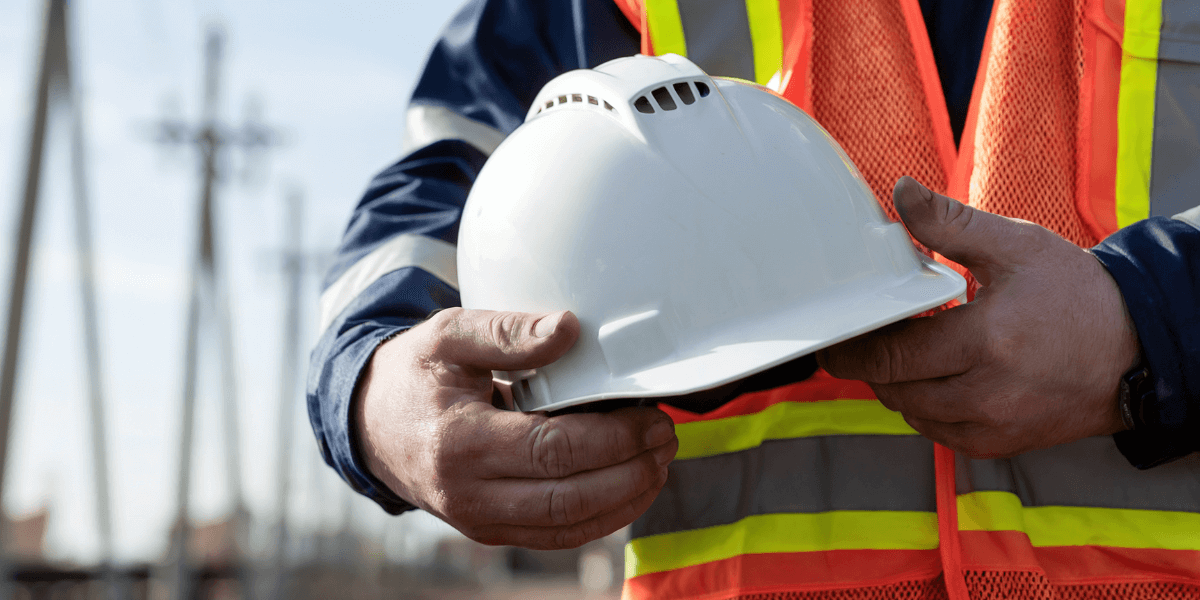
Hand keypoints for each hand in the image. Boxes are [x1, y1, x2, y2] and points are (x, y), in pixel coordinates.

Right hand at [355, 307, 676, 548]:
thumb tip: (569, 329)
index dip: (613, 438)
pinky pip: (557, 535)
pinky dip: (602, 515)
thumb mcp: (449, 334)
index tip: (649, 415)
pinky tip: (630, 485)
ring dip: (625, 498)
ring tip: (658, 461)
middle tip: (666, 438)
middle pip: (569, 498)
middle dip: (631, 472)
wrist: (370, 423)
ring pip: (569, 527)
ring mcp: (479, 520)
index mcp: (459, 442)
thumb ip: (508, 331)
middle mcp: (468, 494)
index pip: (553, 451)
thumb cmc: (415, 374)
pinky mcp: (491, 530)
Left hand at [817, 177, 1139, 458]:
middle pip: (894, 387)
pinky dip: (926, 407)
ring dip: (898, 385)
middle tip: (871, 335)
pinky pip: (939, 432)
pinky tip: (936, 377)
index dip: (855, 346)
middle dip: (874, 362)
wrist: (1138, 349)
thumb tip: (902, 193)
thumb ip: (950, 223)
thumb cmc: (1078, 296)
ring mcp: (994, 426)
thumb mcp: (1016, 246)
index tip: (838, 334)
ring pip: (911, 413)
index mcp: (987, 341)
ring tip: (909, 351)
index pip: (892, 354)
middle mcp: (988, 394)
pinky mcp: (1001, 445)